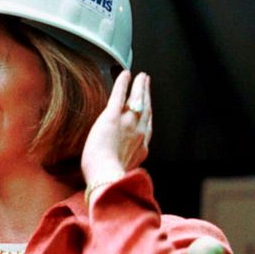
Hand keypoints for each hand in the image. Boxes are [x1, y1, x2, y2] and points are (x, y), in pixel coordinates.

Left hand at [81, 70, 151, 186]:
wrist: (106, 177)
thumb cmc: (109, 179)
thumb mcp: (123, 172)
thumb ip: (126, 166)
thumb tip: (122, 168)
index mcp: (141, 148)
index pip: (147, 126)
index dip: (148, 114)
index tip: (148, 106)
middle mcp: (138, 133)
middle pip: (146, 109)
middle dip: (147, 95)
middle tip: (147, 83)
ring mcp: (127, 123)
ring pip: (137, 100)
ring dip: (140, 87)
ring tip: (141, 77)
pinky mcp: (112, 117)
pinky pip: (119, 95)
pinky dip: (123, 83)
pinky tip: (125, 74)